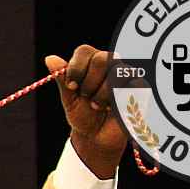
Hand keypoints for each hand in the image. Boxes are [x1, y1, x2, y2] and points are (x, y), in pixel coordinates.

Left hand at [44, 45, 127, 177]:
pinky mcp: (139, 86)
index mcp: (91, 63)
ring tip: (98, 106)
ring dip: (102, 94)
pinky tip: (114, 109)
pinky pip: (132, 85)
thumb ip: (62, 78)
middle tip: (86, 97)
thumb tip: (50, 58)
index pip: (84, 51)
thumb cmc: (82, 115)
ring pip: (117, 72)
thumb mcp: (69, 99)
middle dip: (89, 83)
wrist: (96, 137)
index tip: (71, 87)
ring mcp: (126, 74)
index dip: (76, 69)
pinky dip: (118, 101)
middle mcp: (110, 64)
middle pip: (102, 59)